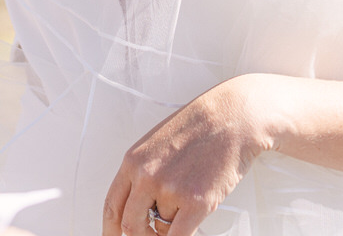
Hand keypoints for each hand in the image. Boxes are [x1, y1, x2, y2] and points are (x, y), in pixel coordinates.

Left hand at [102, 78, 275, 235]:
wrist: (232, 118)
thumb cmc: (198, 127)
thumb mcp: (156, 144)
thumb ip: (142, 173)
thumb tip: (138, 206)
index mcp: (133, 161)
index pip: (112, 206)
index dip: (110, 229)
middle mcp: (147, 176)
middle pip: (131, 225)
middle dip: (142, 234)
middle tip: (153, 234)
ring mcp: (171, 190)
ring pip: (162, 229)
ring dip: (172, 225)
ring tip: (188, 200)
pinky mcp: (196, 202)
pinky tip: (189, 225)